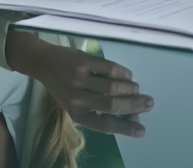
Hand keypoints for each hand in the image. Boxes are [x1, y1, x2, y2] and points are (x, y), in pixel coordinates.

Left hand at [10, 34, 152, 136]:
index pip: (104, 124)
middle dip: (134, 105)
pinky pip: (109, 68)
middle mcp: (77, 99)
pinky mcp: (83, 62)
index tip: (142, 130)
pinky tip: (128, 75)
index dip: (125, 128)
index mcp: (76, 114)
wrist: (43, 63)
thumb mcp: (76, 104)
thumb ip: (99, 109)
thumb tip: (131, 114)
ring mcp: (79, 79)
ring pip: (112, 86)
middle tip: (149, 104)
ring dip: (130, 89)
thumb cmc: (64, 87)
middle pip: (111, 104)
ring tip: (138, 89)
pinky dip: (122, 72)